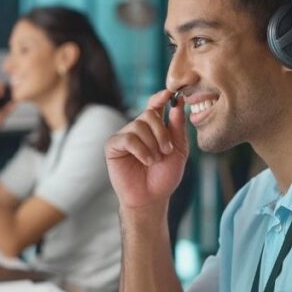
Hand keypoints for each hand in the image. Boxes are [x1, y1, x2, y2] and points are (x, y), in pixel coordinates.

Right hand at [105, 89, 187, 209]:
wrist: (151, 198)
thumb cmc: (164, 176)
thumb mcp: (178, 150)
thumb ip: (178, 127)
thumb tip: (178, 103)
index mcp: (153, 128)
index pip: (155, 105)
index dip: (161, 97)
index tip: (170, 93)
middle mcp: (137, 128)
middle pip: (149, 114)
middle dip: (162, 132)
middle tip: (167, 150)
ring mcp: (124, 136)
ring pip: (139, 126)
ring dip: (152, 145)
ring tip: (155, 161)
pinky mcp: (113, 146)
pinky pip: (128, 138)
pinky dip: (140, 150)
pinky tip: (146, 161)